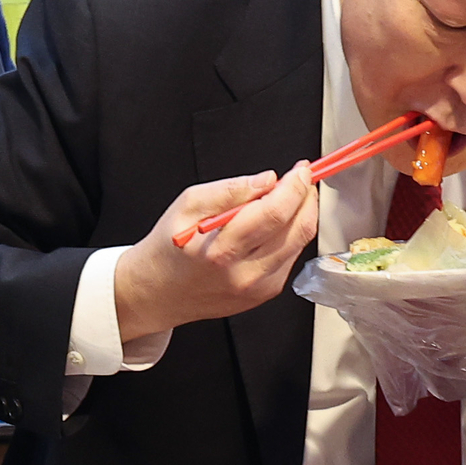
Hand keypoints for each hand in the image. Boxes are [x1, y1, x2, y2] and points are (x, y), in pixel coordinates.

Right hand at [117, 165, 317, 344]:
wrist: (159, 290)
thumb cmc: (171, 247)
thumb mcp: (189, 204)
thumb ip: (230, 190)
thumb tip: (267, 180)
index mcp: (221, 250)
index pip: (274, 213)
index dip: (295, 187)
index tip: (300, 171)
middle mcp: (244, 273)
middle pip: (298, 230)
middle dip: (306, 197)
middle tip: (300, 180)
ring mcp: (257, 287)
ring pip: (300, 243)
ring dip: (302, 215)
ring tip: (287, 199)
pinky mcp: (265, 293)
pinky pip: (291, 257)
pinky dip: (290, 235)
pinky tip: (274, 226)